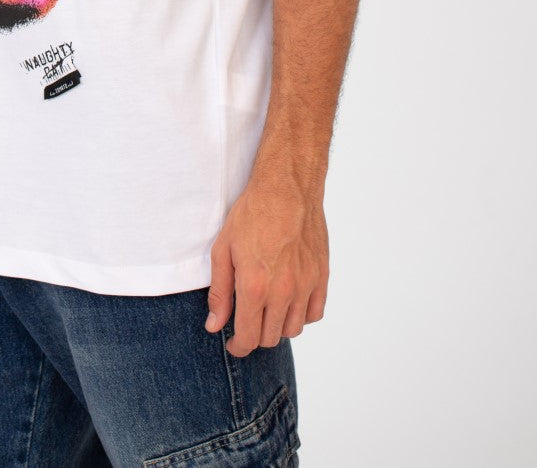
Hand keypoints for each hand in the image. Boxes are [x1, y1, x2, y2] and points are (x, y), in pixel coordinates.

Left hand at [205, 172, 328, 355]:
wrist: (286, 188)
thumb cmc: (252, 214)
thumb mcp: (223, 249)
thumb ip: (219, 292)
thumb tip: (215, 326)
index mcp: (255, 286)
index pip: (249, 338)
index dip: (238, 347)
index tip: (233, 343)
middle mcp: (283, 291)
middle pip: (270, 338)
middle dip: (255, 335)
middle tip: (247, 320)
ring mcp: (306, 285)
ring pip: (293, 330)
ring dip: (278, 326)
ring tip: (267, 308)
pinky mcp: (321, 277)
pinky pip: (314, 314)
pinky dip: (301, 314)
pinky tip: (289, 300)